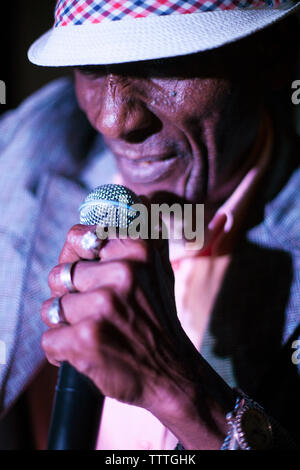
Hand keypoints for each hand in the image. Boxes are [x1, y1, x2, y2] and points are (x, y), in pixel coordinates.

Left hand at [41, 224, 234, 448]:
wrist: (171, 372)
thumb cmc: (156, 317)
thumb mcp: (157, 268)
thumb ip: (138, 235)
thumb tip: (132, 202)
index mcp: (138, 248)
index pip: (78, 236)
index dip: (78, 259)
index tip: (92, 274)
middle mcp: (123, 272)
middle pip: (60, 273)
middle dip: (70, 296)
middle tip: (97, 311)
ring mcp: (103, 304)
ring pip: (52, 307)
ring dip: (67, 324)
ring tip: (95, 331)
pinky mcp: (87, 337)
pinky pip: (49, 338)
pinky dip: (61, 351)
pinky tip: (86, 351)